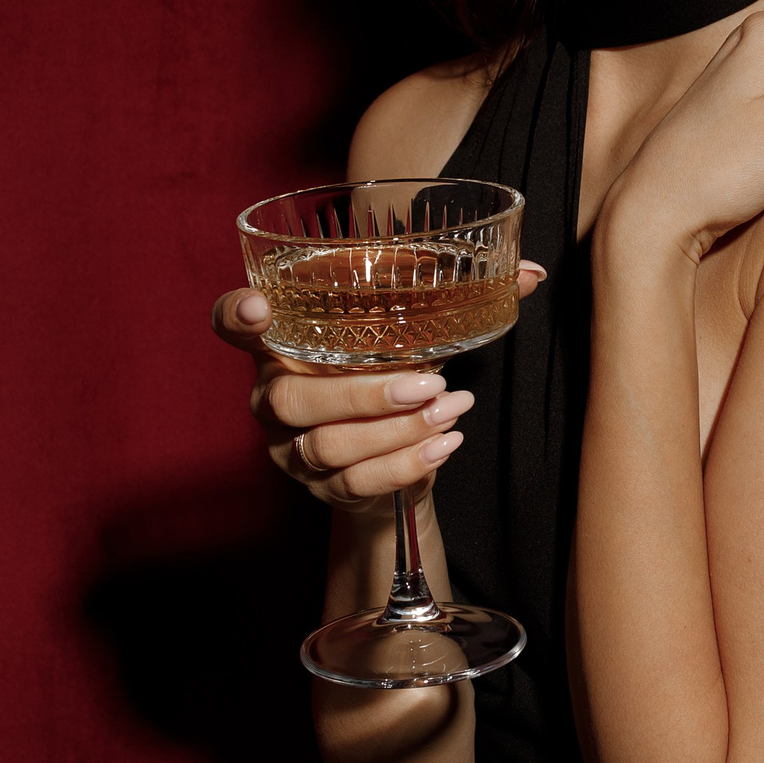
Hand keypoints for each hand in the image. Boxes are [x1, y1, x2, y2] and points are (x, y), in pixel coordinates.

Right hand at [210, 264, 546, 514]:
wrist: (399, 448)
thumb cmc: (393, 369)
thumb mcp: (415, 330)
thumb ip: (461, 298)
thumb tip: (533, 273)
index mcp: (282, 343)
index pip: (230, 326)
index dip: (234, 317)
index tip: (257, 308)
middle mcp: (273, 397)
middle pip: (289, 399)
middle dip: (361, 393)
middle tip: (428, 382)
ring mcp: (292, 449)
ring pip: (325, 447)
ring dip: (395, 431)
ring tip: (452, 410)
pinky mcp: (323, 489)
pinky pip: (354, 484)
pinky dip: (405, 464)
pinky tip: (445, 444)